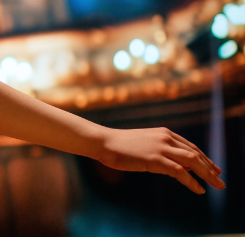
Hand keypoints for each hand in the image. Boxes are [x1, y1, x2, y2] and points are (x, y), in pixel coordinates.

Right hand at [98, 127, 224, 193]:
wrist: (104, 142)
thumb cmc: (120, 145)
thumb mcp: (145, 145)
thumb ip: (163, 152)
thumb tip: (180, 166)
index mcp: (164, 133)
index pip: (191, 147)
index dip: (205, 159)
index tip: (214, 169)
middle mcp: (166, 138)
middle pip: (196, 154)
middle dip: (210, 168)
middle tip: (220, 180)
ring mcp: (161, 147)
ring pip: (192, 161)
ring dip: (207, 174)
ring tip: (217, 185)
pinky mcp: (155, 159)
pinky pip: (179, 171)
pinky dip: (192, 181)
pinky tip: (199, 189)